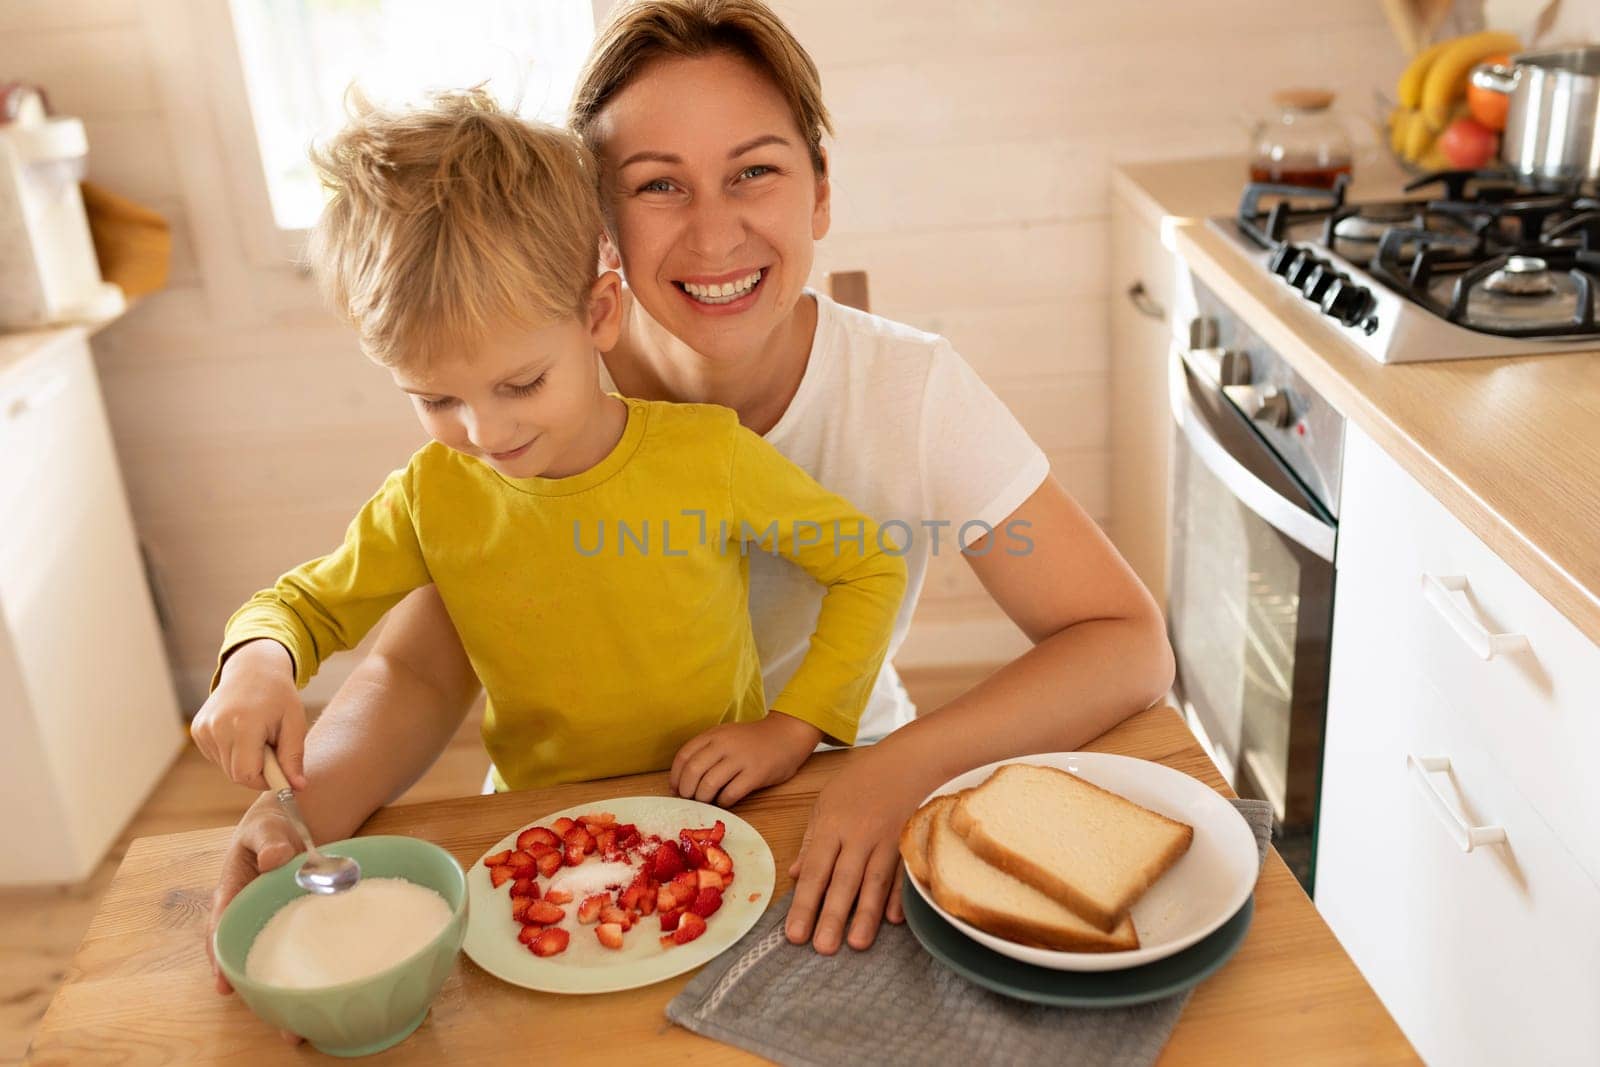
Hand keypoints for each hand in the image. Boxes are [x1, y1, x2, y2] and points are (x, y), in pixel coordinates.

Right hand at [190, 639, 307, 789]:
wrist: (252, 668)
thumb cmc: (278, 696)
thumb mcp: (294, 723)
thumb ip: (294, 757)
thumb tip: (297, 787)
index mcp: (243, 725)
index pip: (246, 775)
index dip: (265, 780)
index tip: (280, 772)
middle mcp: (217, 727)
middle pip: (236, 774)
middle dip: (257, 770)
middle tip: (272, 749)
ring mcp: (203, 729)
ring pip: (226, 768)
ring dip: (245, 761)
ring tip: (258, 736)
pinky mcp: (197, 730)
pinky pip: (217, 757)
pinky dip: (232, 753)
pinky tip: (242, 733)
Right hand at [206, 795, 307, 1043]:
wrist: (300, 815)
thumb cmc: (275, 818)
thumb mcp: (268, 822)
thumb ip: (269, 838)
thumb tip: (274, 856)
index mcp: (233, 887)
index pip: (223, 924)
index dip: (221, 956)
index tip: (224, 982)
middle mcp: (249, 910)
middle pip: (243, 953)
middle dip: (253, 988)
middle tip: (269, 1019)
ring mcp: (273, 918)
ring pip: (271, 959)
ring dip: (280, 991)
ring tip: (295, 1028)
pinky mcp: (297, 922)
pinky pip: (299, 949)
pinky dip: (305, 973)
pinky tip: (319, 999)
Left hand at [670, 711, 821, 806]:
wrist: (787, 735)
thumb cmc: (753, 740)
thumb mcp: (727, 736)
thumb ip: (708, 751)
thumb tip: (685, 779)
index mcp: (714, 734)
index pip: (684, 756)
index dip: (675, 776)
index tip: (676, 788)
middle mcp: (725, 745)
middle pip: (693, 771)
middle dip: (686, 790)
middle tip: (689, 798)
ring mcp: (741, 759)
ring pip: (709, 784)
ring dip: (703, 798)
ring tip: (706, 801)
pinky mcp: (755, 774)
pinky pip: (730, 794)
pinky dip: (723, 802)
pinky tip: (725, 801)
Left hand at [783, 743, 932, 953]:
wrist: (907, 759)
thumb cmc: (861, 780)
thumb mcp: (826, 802)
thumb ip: (811, 841)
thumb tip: (794, 875)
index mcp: (832, 826)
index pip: (815, 870)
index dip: (804, 903)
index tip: (794, 934)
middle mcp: (858, 835)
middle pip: (843, 881)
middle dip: (832, 916)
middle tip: (822, 948)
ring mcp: (887, 839)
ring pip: (874, 882)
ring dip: (865, 915)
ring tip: (856, 944)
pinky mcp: (910, 842)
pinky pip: (903, 873)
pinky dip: (900, 896)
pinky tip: (894, 920)